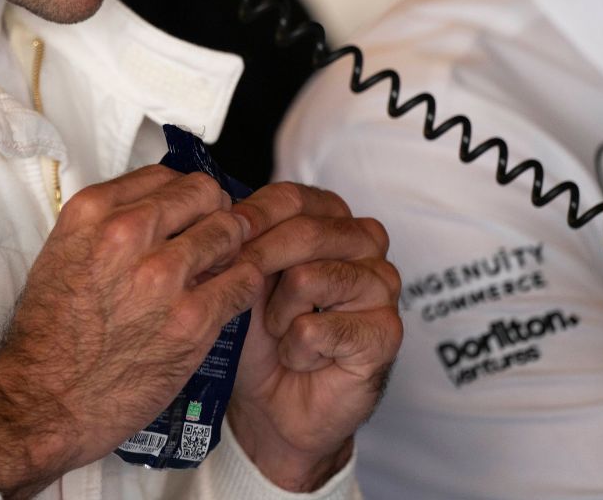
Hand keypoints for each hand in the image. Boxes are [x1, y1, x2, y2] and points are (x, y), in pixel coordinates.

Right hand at [0, 165, 264, 498]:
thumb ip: (104, 224)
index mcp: (92, 213)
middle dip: (213, 213)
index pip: (164, 175)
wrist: (45, 400)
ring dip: (232, 248)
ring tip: (224, 267)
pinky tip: (232, 295)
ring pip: (229, 231)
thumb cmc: (49, 336)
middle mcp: (127, 234)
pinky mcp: (192, 319)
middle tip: (215, 236)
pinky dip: (245, 283)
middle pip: (203, 195)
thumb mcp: (60, 254)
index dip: (184, 193)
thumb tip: (151, 210)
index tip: (190, 210)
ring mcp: (163, 276)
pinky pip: (244, 280)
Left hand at [225, 183, 402, 490]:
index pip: (292, 198)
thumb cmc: (260, 337)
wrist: (275, 404)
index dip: (250, 215)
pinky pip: (318, 328)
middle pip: (304, 231)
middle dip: (256, 261)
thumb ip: (240, 247)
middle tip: (238, 292)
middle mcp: (365, 243)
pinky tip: (303, 357)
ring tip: (280, 331)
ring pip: (308, 277)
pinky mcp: (385, 331)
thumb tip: (217, 221)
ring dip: (278, 314)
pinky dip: (295, 349)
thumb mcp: (242, 280)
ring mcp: (381, 285)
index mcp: (331, 219)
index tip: (218, 234)